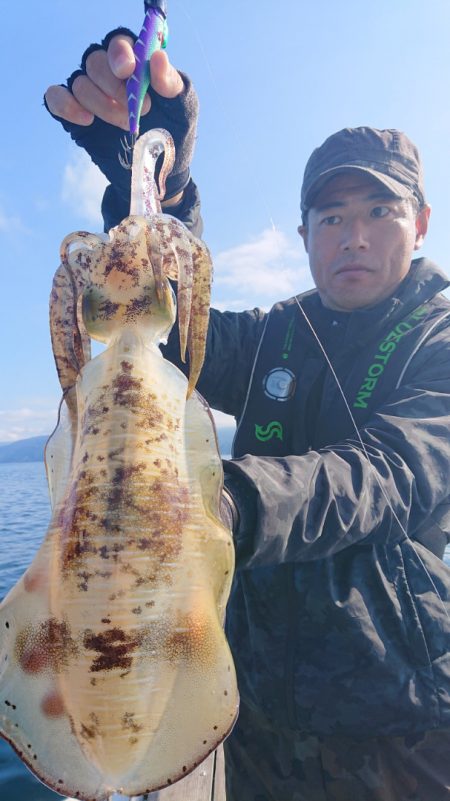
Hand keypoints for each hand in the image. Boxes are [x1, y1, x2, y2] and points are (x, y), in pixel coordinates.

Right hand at [45, 34, 183, 129]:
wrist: (157, 170)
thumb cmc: (172, 133)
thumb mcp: (183, 109)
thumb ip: (172, 84)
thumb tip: (158, 58)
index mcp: (134, 62)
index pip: (119, 42)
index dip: (120, 53)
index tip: (128, 71)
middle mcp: (108, 73)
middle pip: (95, 61)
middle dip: (113, 86)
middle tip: (138, 110)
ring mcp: (90, 93)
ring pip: (80, 84)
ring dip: (102, 105)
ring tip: (126, 124)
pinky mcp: (74, 114)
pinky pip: (55, 98)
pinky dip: (65, 105)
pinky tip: (86, 120)